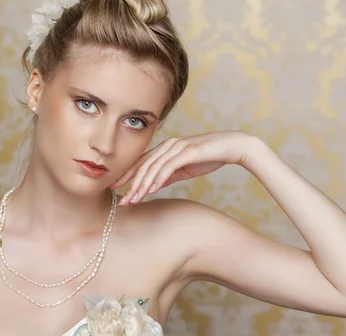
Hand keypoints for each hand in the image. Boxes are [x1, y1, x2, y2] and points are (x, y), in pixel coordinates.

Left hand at [111, 131, 252, 204]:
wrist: (231, 147)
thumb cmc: (209, 156)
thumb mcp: (184, 168)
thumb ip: (168, 175)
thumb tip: (153, 186)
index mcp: (165, 148)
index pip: (141, 163)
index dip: (127, 176)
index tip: (115, 190)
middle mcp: (167, 145)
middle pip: (143, 165)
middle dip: (130, 183)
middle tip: (120, 199)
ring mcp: (177, 147)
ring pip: (153, 167)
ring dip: (142, 184)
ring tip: (134, 199)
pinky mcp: (187, 151)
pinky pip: (169, 166)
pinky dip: (159, 178)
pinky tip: (152, 190)